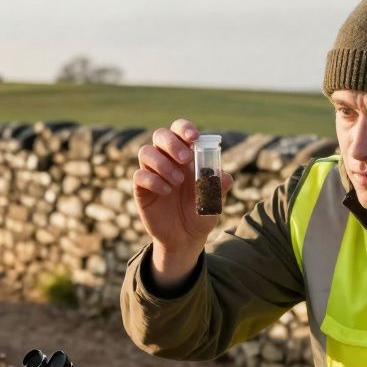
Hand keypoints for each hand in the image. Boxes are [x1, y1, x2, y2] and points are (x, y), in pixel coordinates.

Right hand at [133, 119, 233, 288]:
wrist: (185, 238)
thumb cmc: (200, 213)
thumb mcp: (214, 201)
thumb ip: (218, 187)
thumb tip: (226, 177)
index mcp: (185, 155)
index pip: (179, 131)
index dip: (184, 128)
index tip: (194, 137)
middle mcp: (166, 160)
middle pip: (160, 135)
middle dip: (172, 143)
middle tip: (185, 159)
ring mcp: (152, 173)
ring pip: (146, 152)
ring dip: (163, 164)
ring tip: (178, 182)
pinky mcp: (141, 189)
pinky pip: (139, 175)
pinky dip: (153, 181)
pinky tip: (166, 192)